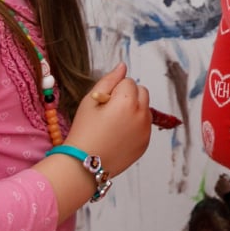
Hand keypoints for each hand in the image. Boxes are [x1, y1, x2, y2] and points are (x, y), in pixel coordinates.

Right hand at [64, 61, 152, 177]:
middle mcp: (142, 114)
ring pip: (145, 108)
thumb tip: (123, 66)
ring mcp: (146, 130)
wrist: (83, 164)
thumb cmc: (83, 131)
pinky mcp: (146, 143)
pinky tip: (118, 135)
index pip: (128, 82)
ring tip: (113, 124)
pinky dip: (135, 125)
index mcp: (128, 101)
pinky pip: (144, 125)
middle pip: (142, 92)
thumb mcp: (90, 101)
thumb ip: (109, 80)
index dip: (113, 90)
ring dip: (133, 110)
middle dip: (128, 96)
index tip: (102, 103)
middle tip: (109, 111)